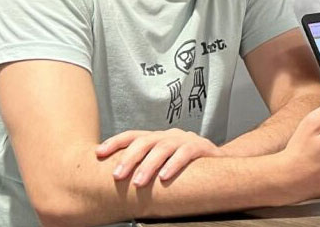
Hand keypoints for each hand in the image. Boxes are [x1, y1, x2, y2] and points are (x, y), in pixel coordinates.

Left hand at [96, 128, 222, 185]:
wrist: (221, 163)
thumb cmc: (186, 166)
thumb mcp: (163, 162)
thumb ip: (145, 165)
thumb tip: (114, 179)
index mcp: (157, 138)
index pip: (133, 136)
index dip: (115, 142)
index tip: (98, 153)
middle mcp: (169, 136)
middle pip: (145, 141)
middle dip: (129, 158)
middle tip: (117, 176)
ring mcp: (185, 140)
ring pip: (163, 148)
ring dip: (148, 166)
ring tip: (138, 183)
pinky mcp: (201, 147)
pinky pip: (186, 154)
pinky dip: (174, 165)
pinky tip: (165, 176)